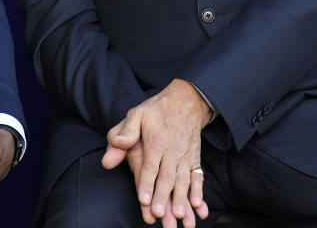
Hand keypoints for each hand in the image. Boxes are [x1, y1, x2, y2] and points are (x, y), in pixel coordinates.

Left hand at [102, 79, 211, 227]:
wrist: (187, 101)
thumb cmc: (157, 110)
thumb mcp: (137, 114)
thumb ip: (125, 131)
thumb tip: (117, 143)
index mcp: (156, 140)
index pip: (150, 166)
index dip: (146, 184)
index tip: (144, 200)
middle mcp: (172, 150)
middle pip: (167, 178)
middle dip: (164, 197)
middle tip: (160, 215)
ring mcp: (185, 156)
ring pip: (183, 181)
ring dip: (182, 200)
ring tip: (180, 216)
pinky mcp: (195, 160)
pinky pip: (198, 178)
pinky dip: (199, 192)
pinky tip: (199, 206)